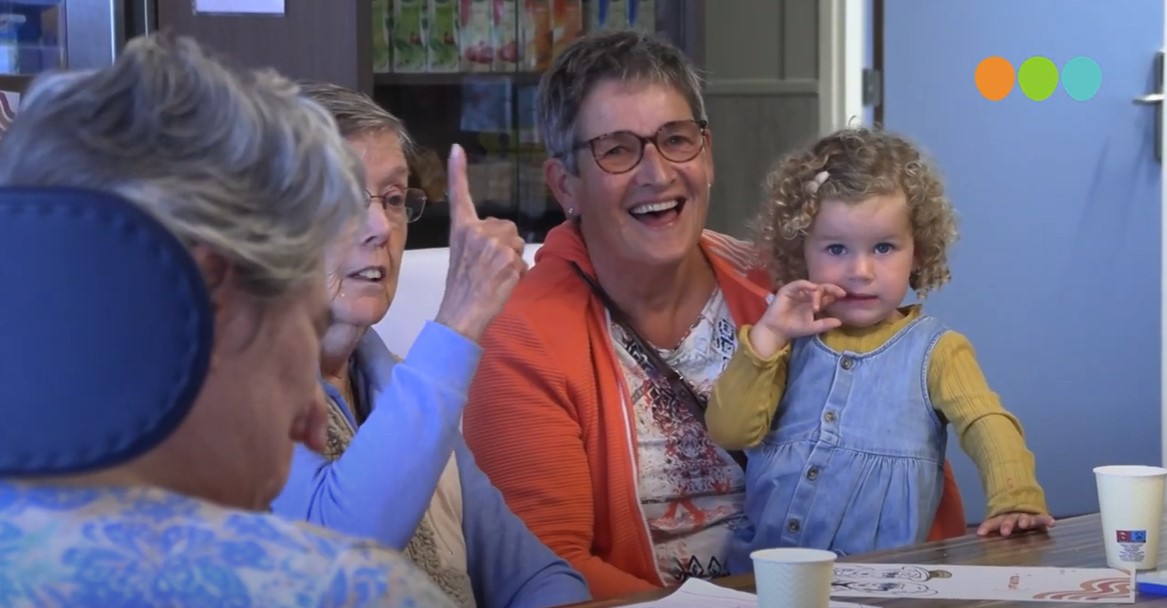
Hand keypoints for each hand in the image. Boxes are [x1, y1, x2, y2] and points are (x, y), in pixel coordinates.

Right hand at [434, 144, 526, 341]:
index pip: (459, 195)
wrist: (462, 313)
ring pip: (516, 242)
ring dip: (513, 258)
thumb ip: (478, 240)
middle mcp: (475, 231)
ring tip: (495, 276)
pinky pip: (522, 261)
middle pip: (506, 226)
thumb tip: (501, 238)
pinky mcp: (508, 258)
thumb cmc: (462, 289)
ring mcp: (492, 244)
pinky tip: (503, 284)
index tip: (456, 148)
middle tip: (490, 268)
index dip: (458, 172)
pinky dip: (518, 274)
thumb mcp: (462, 257)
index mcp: (461, 229)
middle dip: (505, 244)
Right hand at [748, 280, 845, 357]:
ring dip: (818, 292)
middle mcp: (808, 295)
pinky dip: (806, 285)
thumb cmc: (794, 328)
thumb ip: (825, 324)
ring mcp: (798, 291)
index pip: (828, 295)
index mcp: (815, 302)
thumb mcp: (812, 327)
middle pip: (822, 288)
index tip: (844, 295)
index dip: (836, 293)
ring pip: (812, 286)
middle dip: (832, 289)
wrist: (777, 330)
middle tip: (840, 293)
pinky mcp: (788, 290)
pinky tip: (812, 288)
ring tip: (818, 303)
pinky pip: (799, 284)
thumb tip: (840, 322)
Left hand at [977, 511, 1055, 536]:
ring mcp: (1026, 516)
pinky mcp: (1038, 517)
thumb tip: (978, 535)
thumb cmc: (1009, 519)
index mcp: (1002, 519)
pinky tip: (1051, 523)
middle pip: (1009, 520)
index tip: (981, 533)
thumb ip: (991, 528)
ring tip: (1024, 524)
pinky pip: (1042, 518)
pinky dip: (1046, 520)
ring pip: (1025, 518)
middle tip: (1005, 532)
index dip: (987, 527)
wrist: (1022, 501)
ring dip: (1024, 521)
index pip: (993, 522)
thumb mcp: (999, 522)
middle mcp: (1014, 517)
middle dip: (1007, 525)